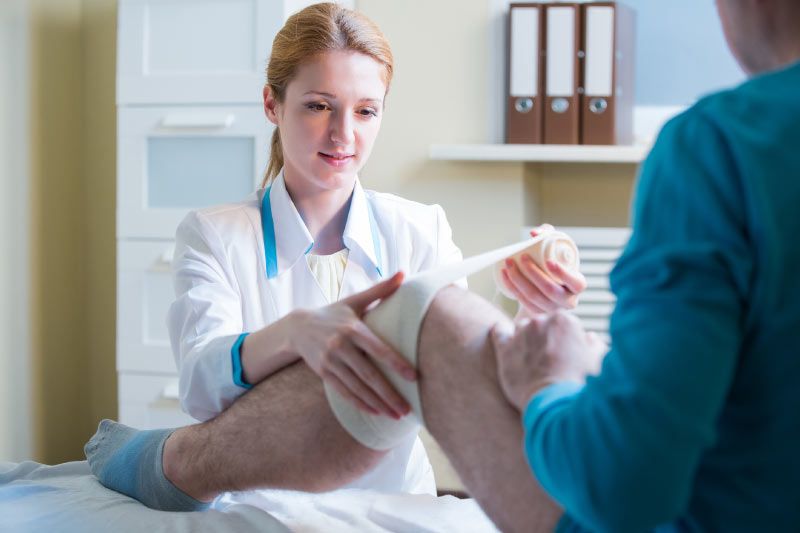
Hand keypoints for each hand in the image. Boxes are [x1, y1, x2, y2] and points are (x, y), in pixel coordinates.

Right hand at [289, 272, 415, 418]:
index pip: (378, 349)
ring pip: (357, 387)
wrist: (298, 326)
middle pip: (369, 375)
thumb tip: (405, 273)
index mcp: (353, 328)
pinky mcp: (323, 373)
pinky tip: (375, 412)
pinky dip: (360, 403)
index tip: (414, 377)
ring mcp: (330, 361)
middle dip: (389, 394)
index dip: (396, 363)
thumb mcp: (355, 300)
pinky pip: (344, 392)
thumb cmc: (334, 312)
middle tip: (407, 410)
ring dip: (377, 403)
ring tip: (396, 415)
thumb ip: (381, 289)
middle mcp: (341, 346)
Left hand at [490, 311, 606, 410]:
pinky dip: (500, 332)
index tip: (567, 353)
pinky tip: (501, 333)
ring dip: (526, 339)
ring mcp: (521, 334)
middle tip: (551, 359)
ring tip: (532, 358)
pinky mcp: (505, 349)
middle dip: (546, 338)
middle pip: (541, 325)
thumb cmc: (580, 383)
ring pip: (522, 329)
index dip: (565, 339)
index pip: (562, 324)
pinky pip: (499, 333)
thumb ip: (594, 345)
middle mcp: (540, 321)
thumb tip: (591, 338)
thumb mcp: (597, 361)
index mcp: (564, 320)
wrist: (556, 402)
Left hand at [499, 225, 586, 317]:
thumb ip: (548, 236)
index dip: (563, 273)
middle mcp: (568, 301)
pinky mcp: (537, 313)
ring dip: (518, 279)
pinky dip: (512, 287)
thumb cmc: (552, 266)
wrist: (543, 289)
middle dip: (533, 272)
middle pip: (550, 289)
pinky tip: (505, 275)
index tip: (549, 261)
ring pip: (534, 296)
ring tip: (508, 264)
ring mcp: (552, 310)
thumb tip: (535, 233)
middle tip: (522, 257)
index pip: (576, 283)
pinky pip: (523, 301)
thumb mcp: (555, 251)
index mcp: (577, 285)